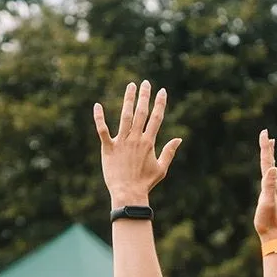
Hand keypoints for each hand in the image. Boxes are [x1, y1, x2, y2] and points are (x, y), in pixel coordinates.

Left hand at [93, 80, 181, 204]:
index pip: (156, 118)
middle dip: (144, 96)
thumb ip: (169, 152)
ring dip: (128, 99)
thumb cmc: (145, 183)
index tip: (162, 91)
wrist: (128, 193)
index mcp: (149, 142)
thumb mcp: (162, 168)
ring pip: (125, 116)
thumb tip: (179, 139)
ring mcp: (122, 142)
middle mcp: (136, 139)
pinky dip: (99, 118)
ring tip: (131, 86)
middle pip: (141, 113)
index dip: (160, 103)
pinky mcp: (108, 148)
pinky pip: (102, 130)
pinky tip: (97, 105)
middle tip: (145, 82)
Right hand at [254, 129, 276, 241]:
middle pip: (269, 161)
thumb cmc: (268, 220)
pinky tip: (269, 169)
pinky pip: (269, 177)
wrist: (273, 234)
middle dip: (267, 147)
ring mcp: (272, 189)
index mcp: (271, 183)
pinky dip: (269, 168)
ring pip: (270, 167)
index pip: (267, 160)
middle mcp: (273, 184)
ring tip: (270, 145)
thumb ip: (270, 185)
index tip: (264, 132)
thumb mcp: (267, 202)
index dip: (265, 147)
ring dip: (269, 155)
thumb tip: (274, 168)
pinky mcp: (270, 195)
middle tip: (265, 134)